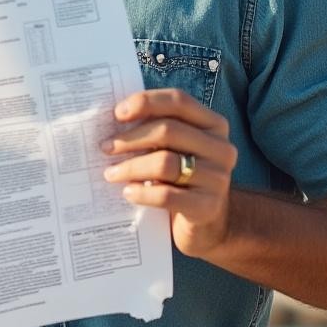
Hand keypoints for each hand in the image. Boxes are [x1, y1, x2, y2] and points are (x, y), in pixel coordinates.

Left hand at [102, 88, 237, 258]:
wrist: (206, 224)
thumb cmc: (181, 178)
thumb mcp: (176, 149)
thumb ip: (156, 130)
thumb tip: (115, 118)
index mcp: (213, 125)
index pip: (179, 101)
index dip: (146, 102)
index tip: (117, 113)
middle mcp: (221, 148)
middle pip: (169, 130)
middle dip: (130, 138)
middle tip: (105, 147)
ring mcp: (218, 178)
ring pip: (165, 163)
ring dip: (130, 167)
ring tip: (111, 173)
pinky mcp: (208, 207)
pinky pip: (166, 195)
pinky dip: (141, 193)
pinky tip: (128, 193)